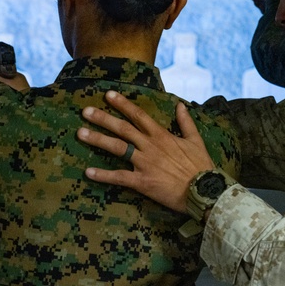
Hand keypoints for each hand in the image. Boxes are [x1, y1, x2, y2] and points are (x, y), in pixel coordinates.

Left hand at [77, 91, 214, 211]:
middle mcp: (150, 146)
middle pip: (122, 129)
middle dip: (102, 118)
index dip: (122, 104)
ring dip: (98, 140)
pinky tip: (88, 172)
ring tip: (80, 134)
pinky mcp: (143, 182)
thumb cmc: (201, 167)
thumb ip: (186, 122)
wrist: (204, 191)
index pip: (138, 115)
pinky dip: (103, 175)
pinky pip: (119, 177)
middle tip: (85, 111)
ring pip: (117, 148)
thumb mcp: (196, 140)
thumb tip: (180, 105)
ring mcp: (145, 164)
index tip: (108, 95)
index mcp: (162, 135)